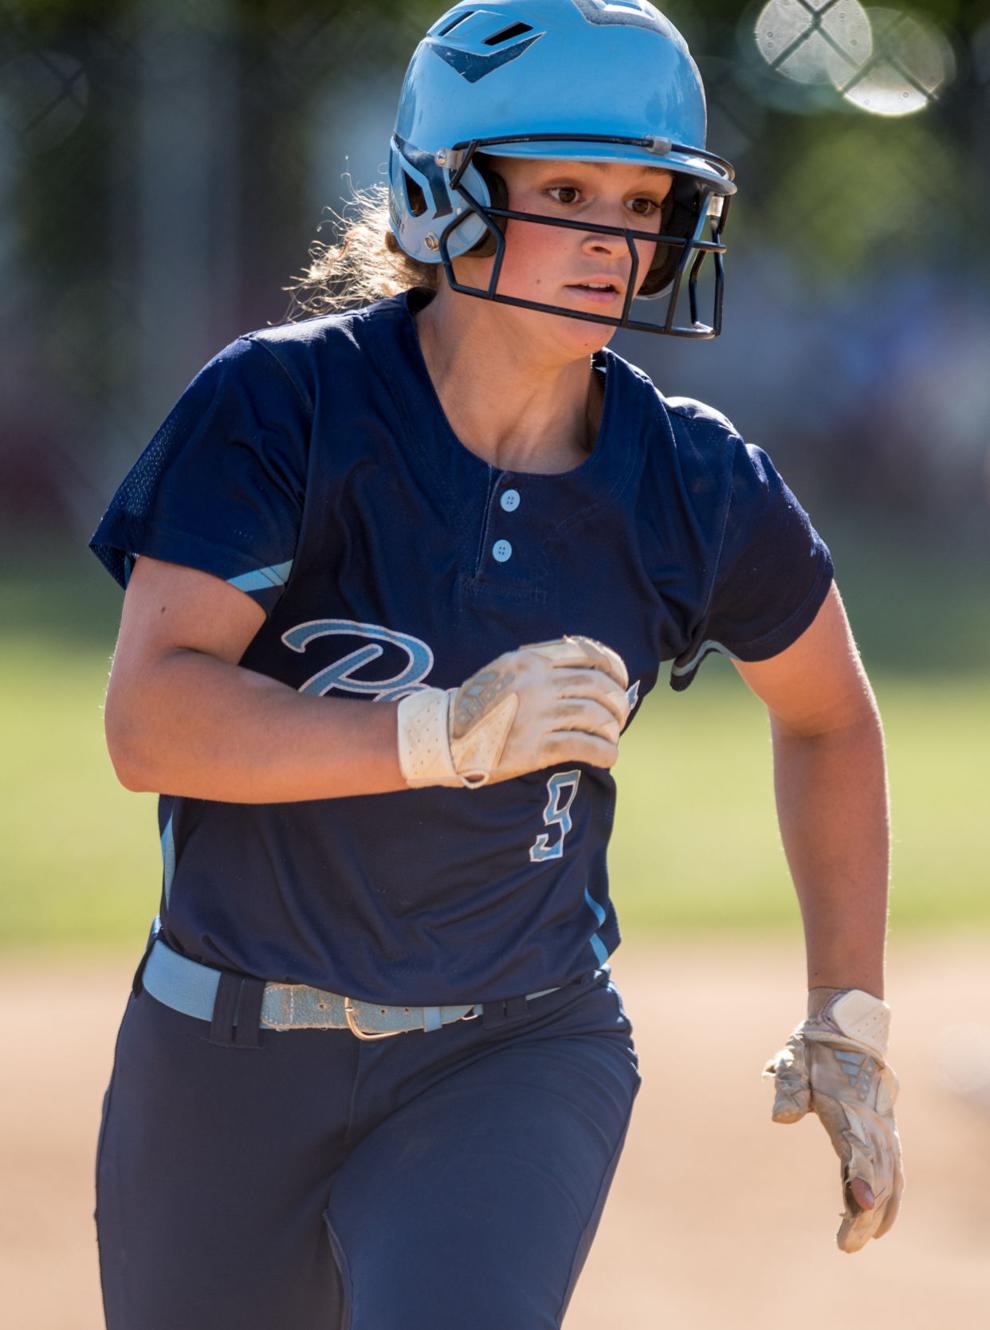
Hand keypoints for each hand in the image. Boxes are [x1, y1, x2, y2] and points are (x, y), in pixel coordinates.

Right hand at [396, 635, 629, 787]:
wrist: (444, 736)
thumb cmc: (477, 703)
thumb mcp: (505, 668)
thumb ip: (540, 663)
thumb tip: (583, 668)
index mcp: (531, 660)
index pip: (587, 654)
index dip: (613, 667)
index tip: (621, 681)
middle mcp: (537, 684)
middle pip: (597, 686)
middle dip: (618, 700)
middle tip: (621, 713)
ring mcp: (537, 716)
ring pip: (594, 717)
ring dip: (612, 728)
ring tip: (613, 736)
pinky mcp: (536, 748)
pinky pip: (583, 747)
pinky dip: (604, 752)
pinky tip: (609, 757)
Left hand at [764, 989, 903, 1252]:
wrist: (847, 1027)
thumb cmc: (813, 1047)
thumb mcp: (794, 1060)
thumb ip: (789, 1087)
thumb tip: (779, 1118)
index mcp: (847, 1108)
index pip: (857, 1150)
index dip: (860, 1180)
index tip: (859, 1209)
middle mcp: (871, 1120)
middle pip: (876, 1173)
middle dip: (865, 1212)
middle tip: (848, 1244)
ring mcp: (882, 1125)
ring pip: (889, 1174)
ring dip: (880, 1208)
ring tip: (864, 1239)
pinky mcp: (885, 1128)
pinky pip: (894, 1166)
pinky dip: (892, 1193)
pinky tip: (882, 1217)